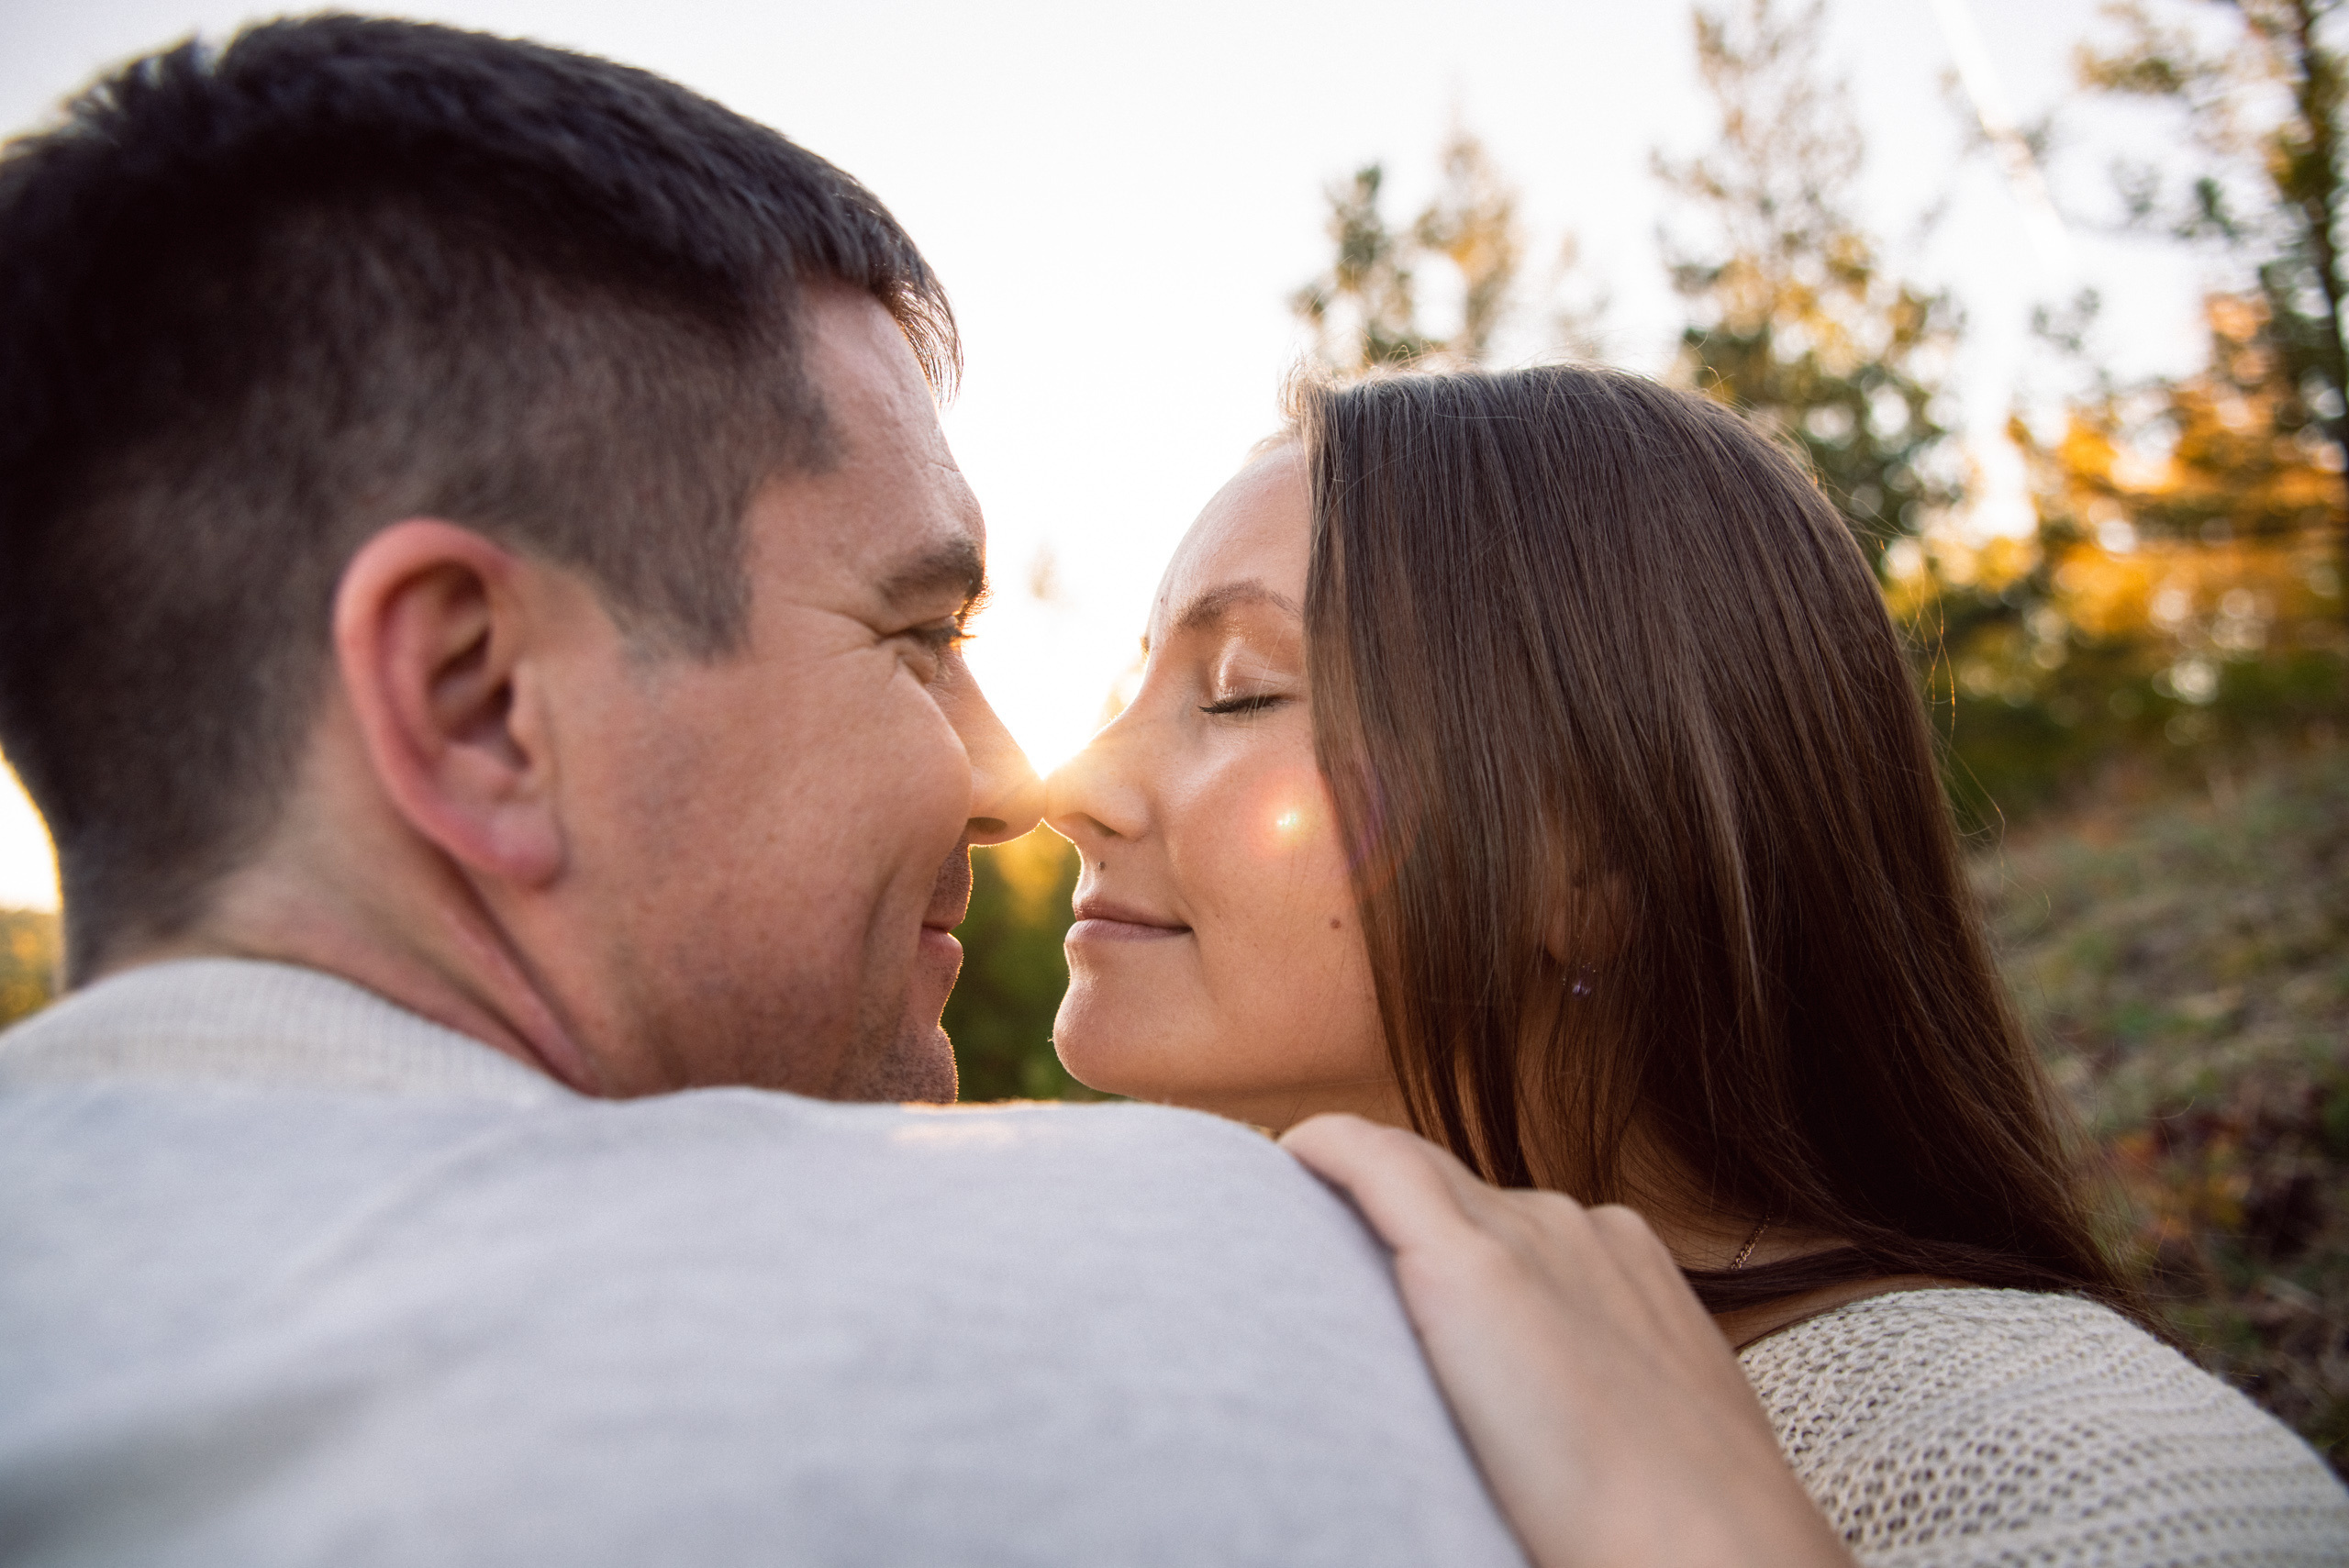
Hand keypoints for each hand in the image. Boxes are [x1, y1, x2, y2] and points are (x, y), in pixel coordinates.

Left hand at [1280, 1113, 1852, 1567]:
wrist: (1708, 1547)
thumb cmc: (1673, 1522)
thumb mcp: (1644, 1424)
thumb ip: (1584, 1387)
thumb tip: (1529, 1425)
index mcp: (1625, 1258)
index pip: (1506, 1219)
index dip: (1441, 1236)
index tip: (1390, 1273)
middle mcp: (1575, 1227)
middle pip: (1453, 1189)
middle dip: (1388, 1210)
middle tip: (1316, 1243)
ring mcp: (1527, 1235)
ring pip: (1410, 1174)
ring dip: (1352, 1193)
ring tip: (1289, 1218)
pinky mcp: (1472, 1263)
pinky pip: (1374, 1168)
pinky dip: (1327, 1150)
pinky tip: (1290, 1154)